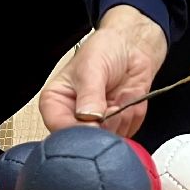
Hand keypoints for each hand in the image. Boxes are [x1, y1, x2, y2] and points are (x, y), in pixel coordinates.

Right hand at [39, 6, 166, 136]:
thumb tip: (88, 117)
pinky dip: (133, 114)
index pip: (59, 129)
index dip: (79, 129)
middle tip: (113, 102)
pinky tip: (128, 98)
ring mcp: (96, 125)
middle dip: (106, 122)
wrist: (131, 47)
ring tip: (120, 94)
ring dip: (122, 116)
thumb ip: (90, 94)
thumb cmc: (105, 50)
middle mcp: (73, 118)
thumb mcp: (92, 67)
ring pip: (109, 139)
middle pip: (85, 142)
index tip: (97, 118)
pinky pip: (128, 133)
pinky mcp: (117, 127)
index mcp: (56, 103)